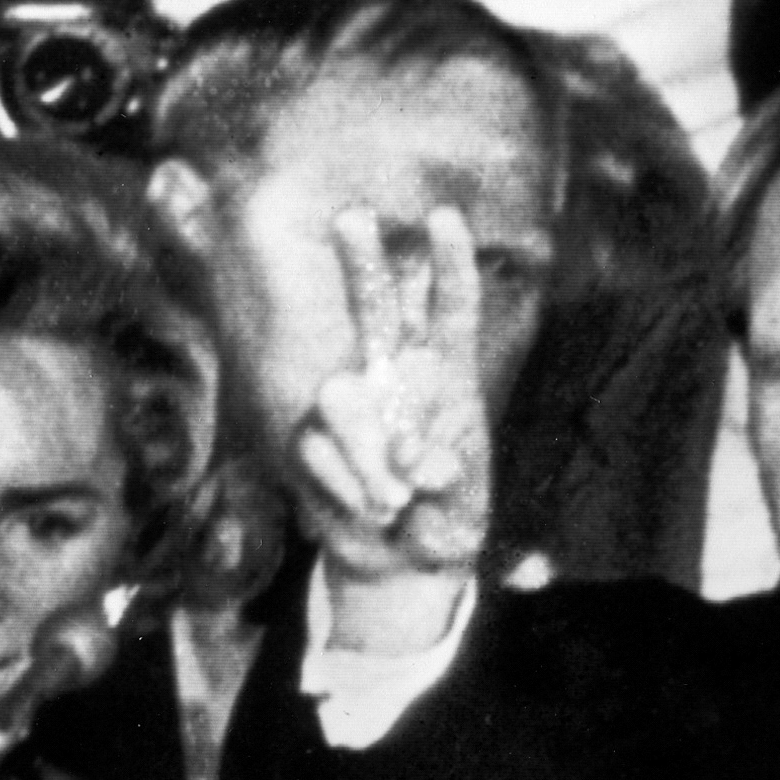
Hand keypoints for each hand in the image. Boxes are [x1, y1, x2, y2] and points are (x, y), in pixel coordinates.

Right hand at [299, 205, 492, 601]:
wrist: (402, 562)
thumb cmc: (445, 520)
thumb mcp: (462, 503)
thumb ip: (445, 476)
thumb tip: (412, 461)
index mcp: (449, 375)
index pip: (451, 308)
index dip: (449, 263)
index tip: (442, 216)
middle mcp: (397, 375)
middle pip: (377, 306)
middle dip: (362, 262)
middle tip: (352, 216)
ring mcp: (353, 404)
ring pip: (337, 390)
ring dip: (358, 447)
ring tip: (390, 498)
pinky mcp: (317, 440)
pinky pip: (319, 445)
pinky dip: (342, 478)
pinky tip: (368, 509)